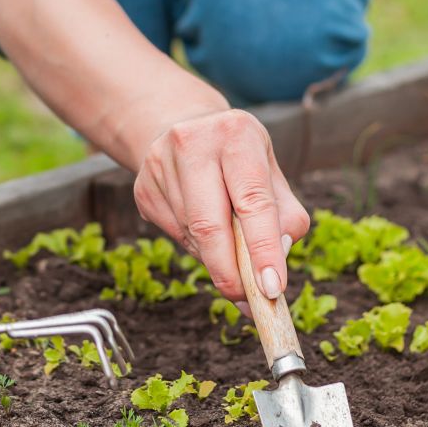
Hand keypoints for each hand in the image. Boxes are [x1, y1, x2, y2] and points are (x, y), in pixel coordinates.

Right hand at [131, 109, 309, 301]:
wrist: (185, 127)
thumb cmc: (239, 158)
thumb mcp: (272, 172)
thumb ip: (285, 216)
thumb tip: (275, 261)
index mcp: (236, 134)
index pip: (253, 201)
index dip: (263, 249)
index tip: (272, 288)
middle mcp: (193, 142)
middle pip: (211, 225)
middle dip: (231, 272)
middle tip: (249, 300)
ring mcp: (160, 165)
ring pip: (192, 235)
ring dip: (216, 258)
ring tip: (230, 248)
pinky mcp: (142, 188)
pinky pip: (174, 235)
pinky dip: (196, 247)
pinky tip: (204, 228)